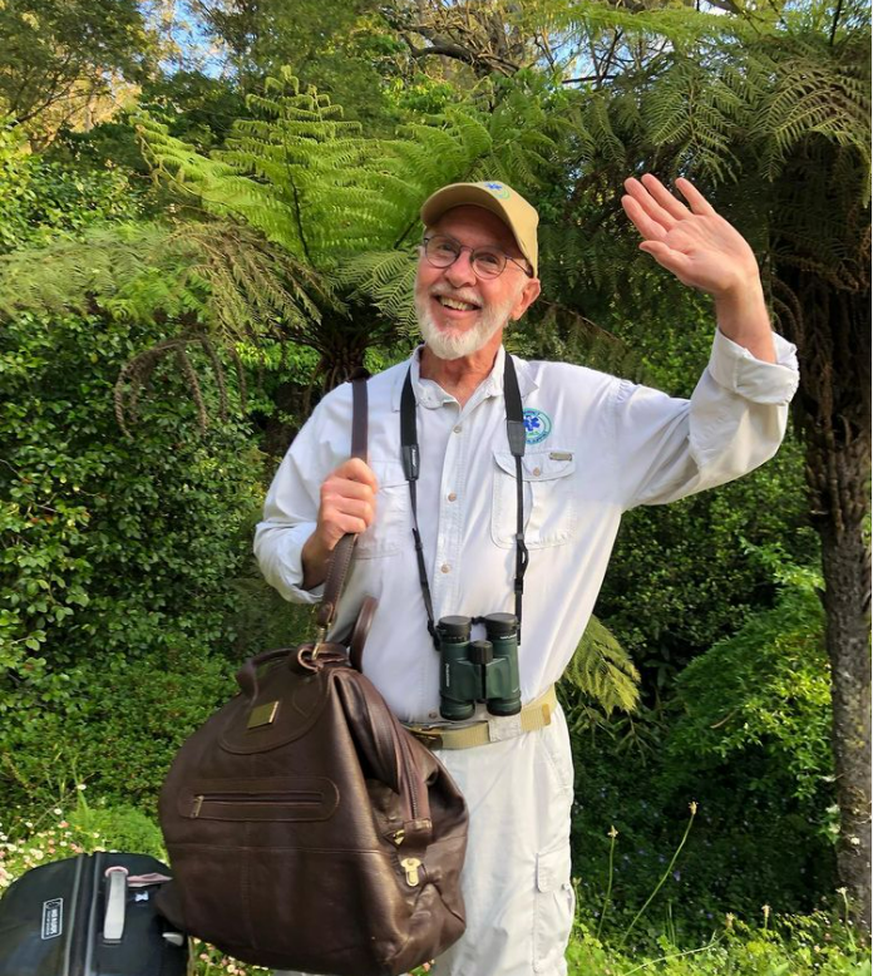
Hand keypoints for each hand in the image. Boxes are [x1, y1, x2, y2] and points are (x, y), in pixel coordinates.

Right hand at [302, 457, 377, 588]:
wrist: (325, 538)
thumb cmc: (344, 514)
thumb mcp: (349, 493)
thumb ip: (361, 481)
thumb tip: (374, 458)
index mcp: (335, 476)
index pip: (356, 464)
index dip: (370, 478)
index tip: (370, 490)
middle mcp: (329, 486)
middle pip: (367, 492)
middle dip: (371, 507)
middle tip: (360, 513)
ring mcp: (328, 503)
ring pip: (366, 509)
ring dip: (366, 520)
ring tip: (355, 521)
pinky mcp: (330, 520)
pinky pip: (359, 523)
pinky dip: (360, 529)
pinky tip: (350, 529)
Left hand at [621, 174, 760, 298]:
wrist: (739, 279)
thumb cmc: (713, 279)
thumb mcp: (687, 269)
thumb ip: (666, 256)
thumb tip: (642, 244)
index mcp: (670, 245)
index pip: (648, 225)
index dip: (636, 212)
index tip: (625, 197)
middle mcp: (679, 234)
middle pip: (655, 212)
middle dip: (642, 197)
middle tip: (629, 181)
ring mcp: (694, 227)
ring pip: (672, 204)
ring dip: (659, 191)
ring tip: (646, 177)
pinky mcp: (712, 221)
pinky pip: (696, 202)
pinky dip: (688, 192)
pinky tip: (679, 182)